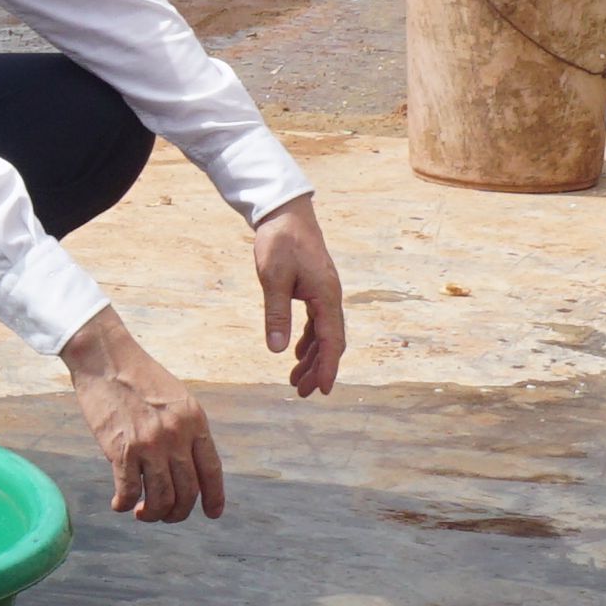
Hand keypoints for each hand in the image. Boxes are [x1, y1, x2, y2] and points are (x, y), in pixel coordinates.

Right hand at [62, 308, 223, 521]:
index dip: (214, 497)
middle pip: (187, 492)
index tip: (211, 514)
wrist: (106, 359)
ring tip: (142, 513)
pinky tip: (119, 503)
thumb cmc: (138, 376)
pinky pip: (129, 491)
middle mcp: (177, 436)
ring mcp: (150, 444)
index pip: (212, 470)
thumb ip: (185, 429)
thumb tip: (184, 464)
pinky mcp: (122, 450)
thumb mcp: (176, 399)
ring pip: (161, 498)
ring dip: (152, 513)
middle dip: (177, 512)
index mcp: (195, 422)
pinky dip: (125, 504)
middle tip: (165, 515)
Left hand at [252, 197, 345, 396]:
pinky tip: (296, 352)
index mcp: (326, 296)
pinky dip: (308, 340)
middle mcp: (331, 297)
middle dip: (319, 369)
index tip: (324, 391)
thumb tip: (277, 351)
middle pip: (331, 342)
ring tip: (296, 380)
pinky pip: (317, 322)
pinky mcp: (315, 288)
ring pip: (324, 334)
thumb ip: (277, 314)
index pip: (332, 341)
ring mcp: (324, 293)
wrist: (285, 212)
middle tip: (303, 392)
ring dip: (312, 357)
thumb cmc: (279, 241)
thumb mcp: (273, 279)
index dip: (328, 368)